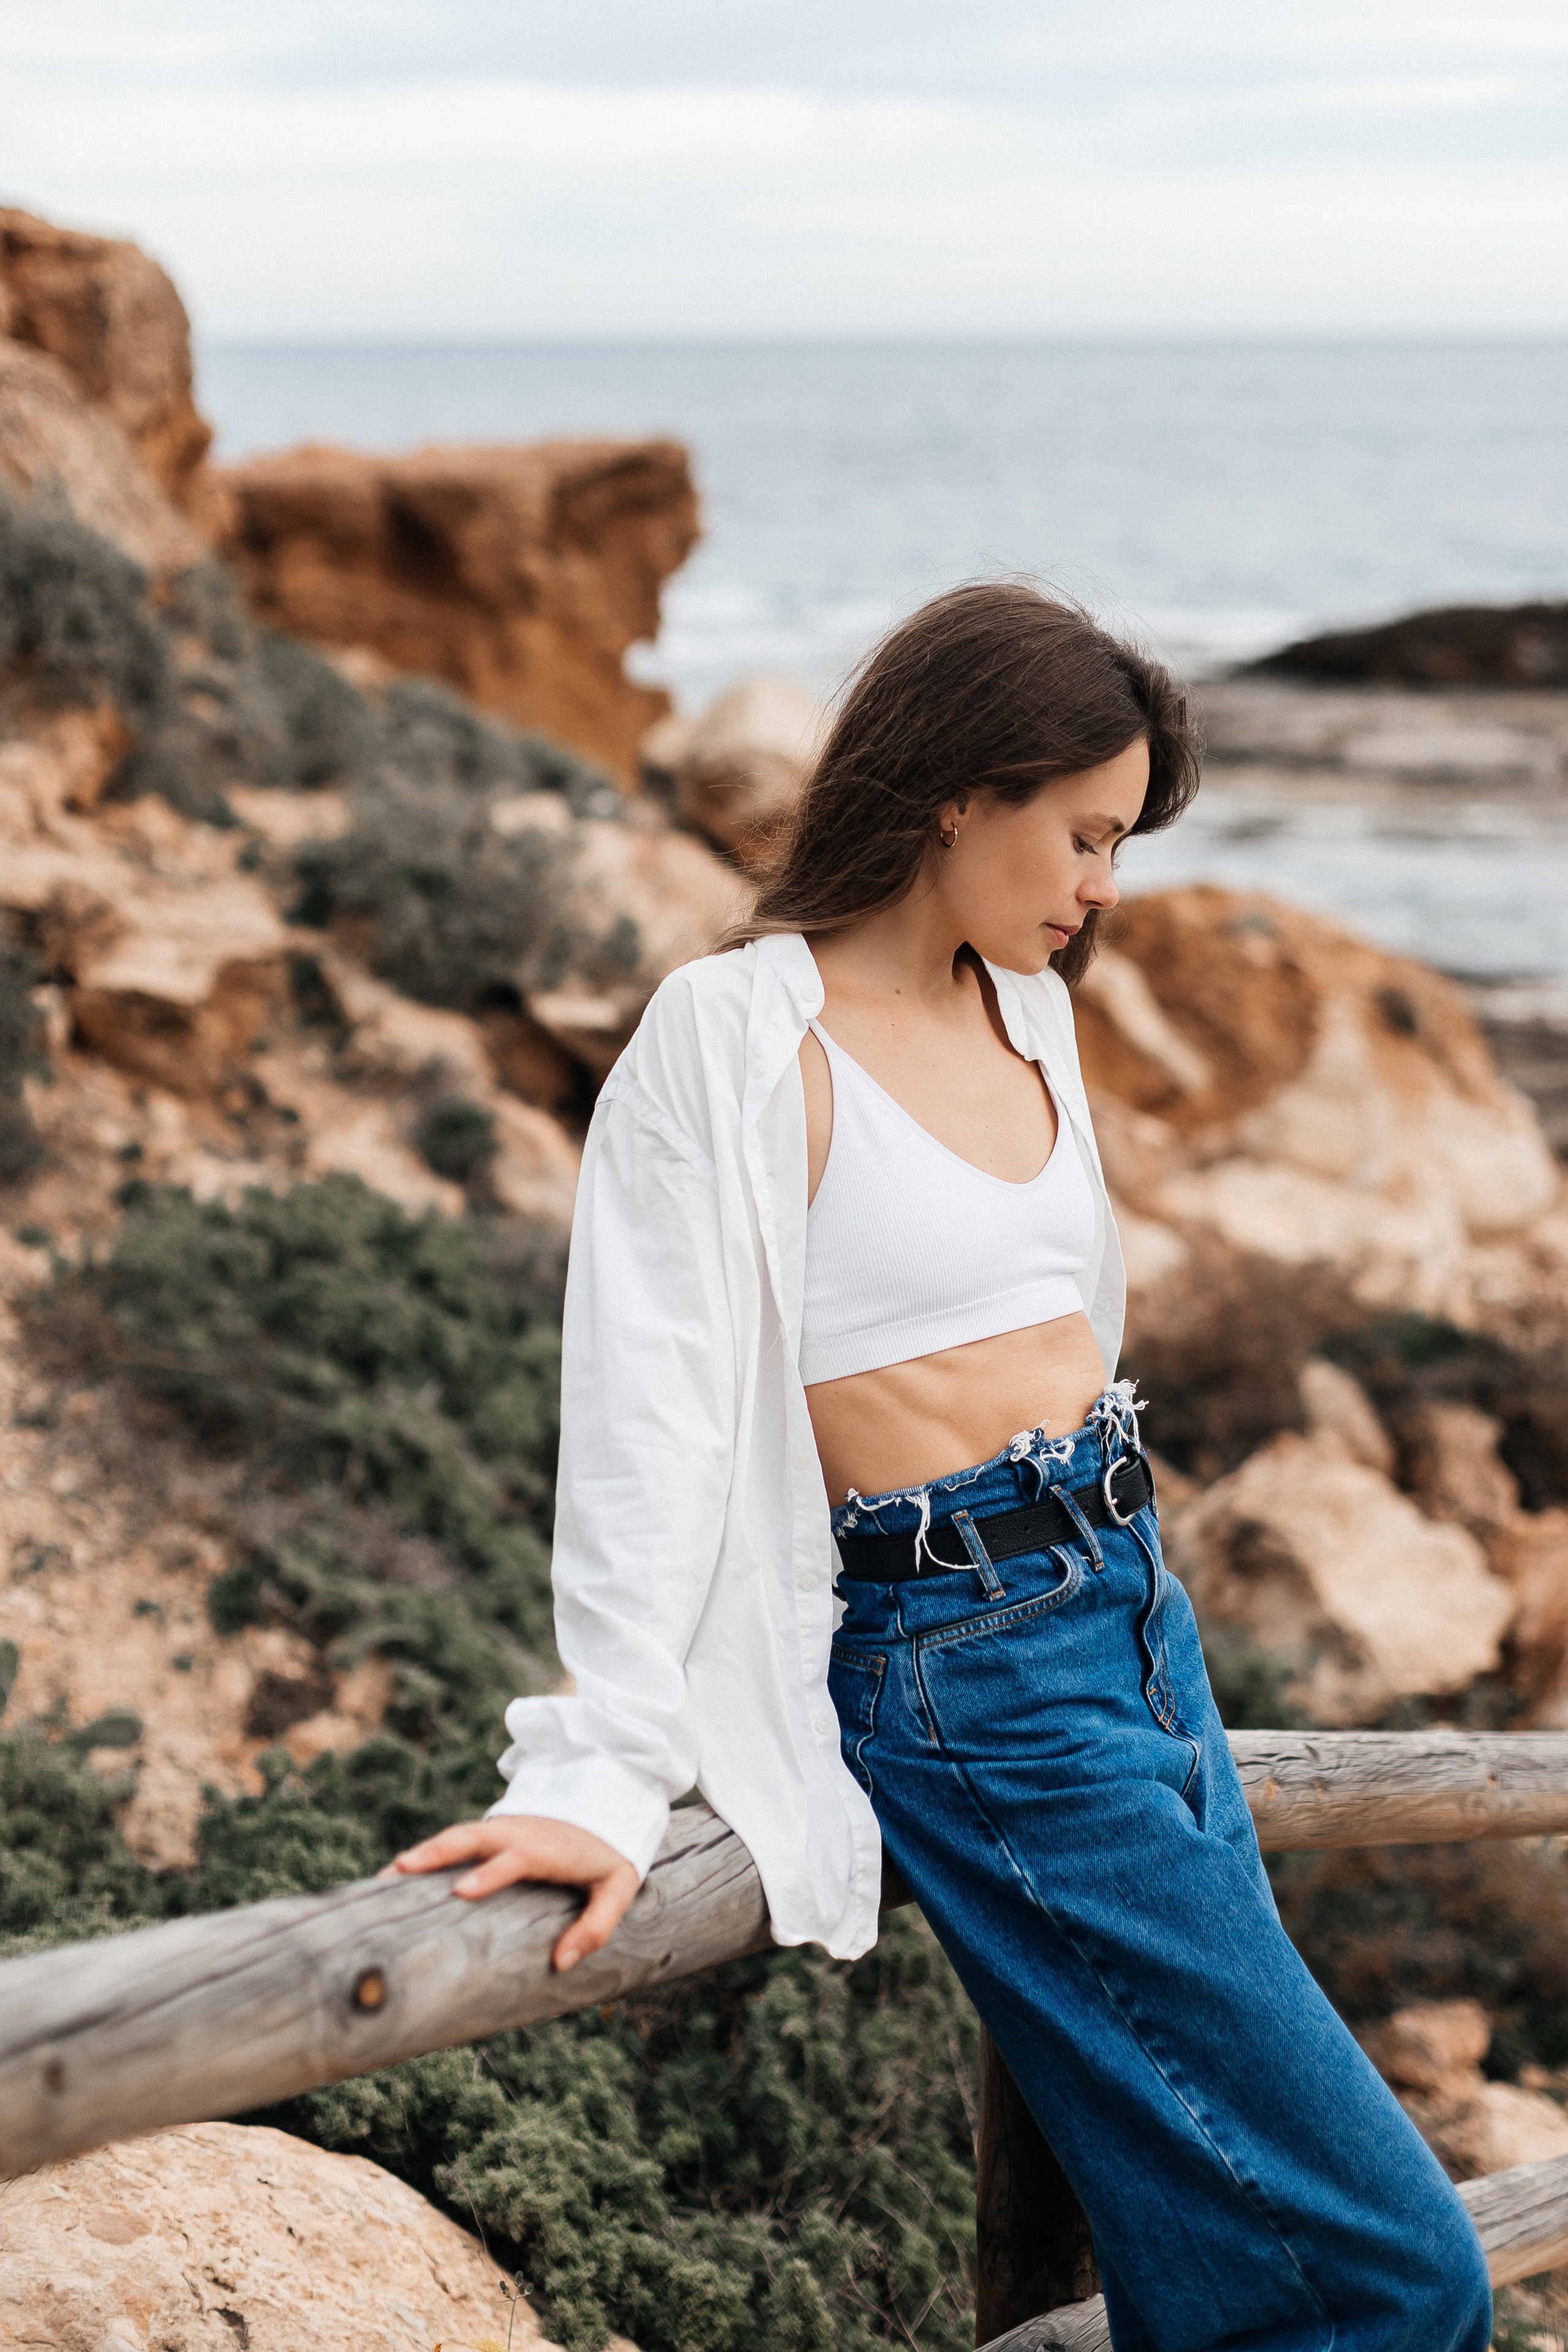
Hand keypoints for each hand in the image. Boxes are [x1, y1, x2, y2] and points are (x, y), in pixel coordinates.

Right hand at [383, 1815, 639, 1972]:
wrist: (610, 1802)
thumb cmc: (611, 1855)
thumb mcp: (619, 1889)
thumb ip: (596, 1925)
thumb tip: (561, 1962)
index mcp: (552, 1849)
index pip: (518, 1858)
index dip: (491, 1872)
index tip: (461, 1890)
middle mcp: (522, 1833)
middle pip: (476, 1836)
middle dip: (439, 1852)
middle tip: (401, 1870)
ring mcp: (506, 1828)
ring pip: (461, 1834)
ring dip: (426, 1850)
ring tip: (387, 1873)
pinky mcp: (496, 1831)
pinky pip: (460, 1838)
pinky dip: (430, 1851)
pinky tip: (401, 1873)